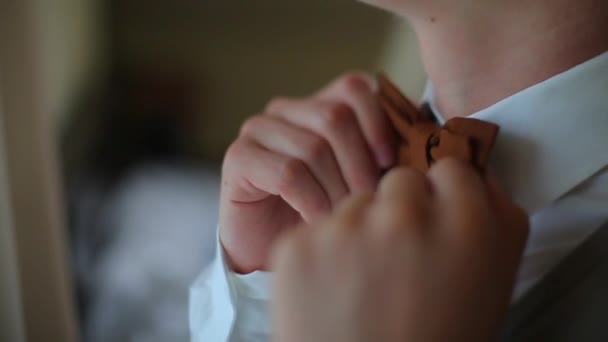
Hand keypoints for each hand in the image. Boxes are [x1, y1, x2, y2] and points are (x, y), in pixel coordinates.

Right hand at [220, 72, 396, 272]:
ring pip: (313, 147)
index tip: (392, 166)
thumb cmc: (322, 214)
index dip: (378, 124)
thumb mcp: (359, 181)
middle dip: (360, 165)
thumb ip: (381, 158)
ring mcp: (258, 129)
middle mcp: (286, 110)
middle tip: (369, 203)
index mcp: (317, 105)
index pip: (353, 87)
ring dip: (336, 190)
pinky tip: (318, 222)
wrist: (273, 249)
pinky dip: (312, 202)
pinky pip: (288, 173)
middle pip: (335, 117)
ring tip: (344, 218)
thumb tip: (418, 150)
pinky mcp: (239, 156)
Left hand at [270, 159, 528, 341]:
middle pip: (399, 180)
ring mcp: (344, 229)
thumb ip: (494, 217)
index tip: (435, 219)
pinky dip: (323, 253)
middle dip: (400, 209)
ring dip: (359, 231)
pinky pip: (317, 228)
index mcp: (465, 224)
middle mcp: (403, 217)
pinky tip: (333, 292)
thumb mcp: (492, 284)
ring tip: (363, 285)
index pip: (450, 168)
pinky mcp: (297, 245)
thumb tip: (476, 172)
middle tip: (397, 257)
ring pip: (355, 204)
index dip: (443, 195)